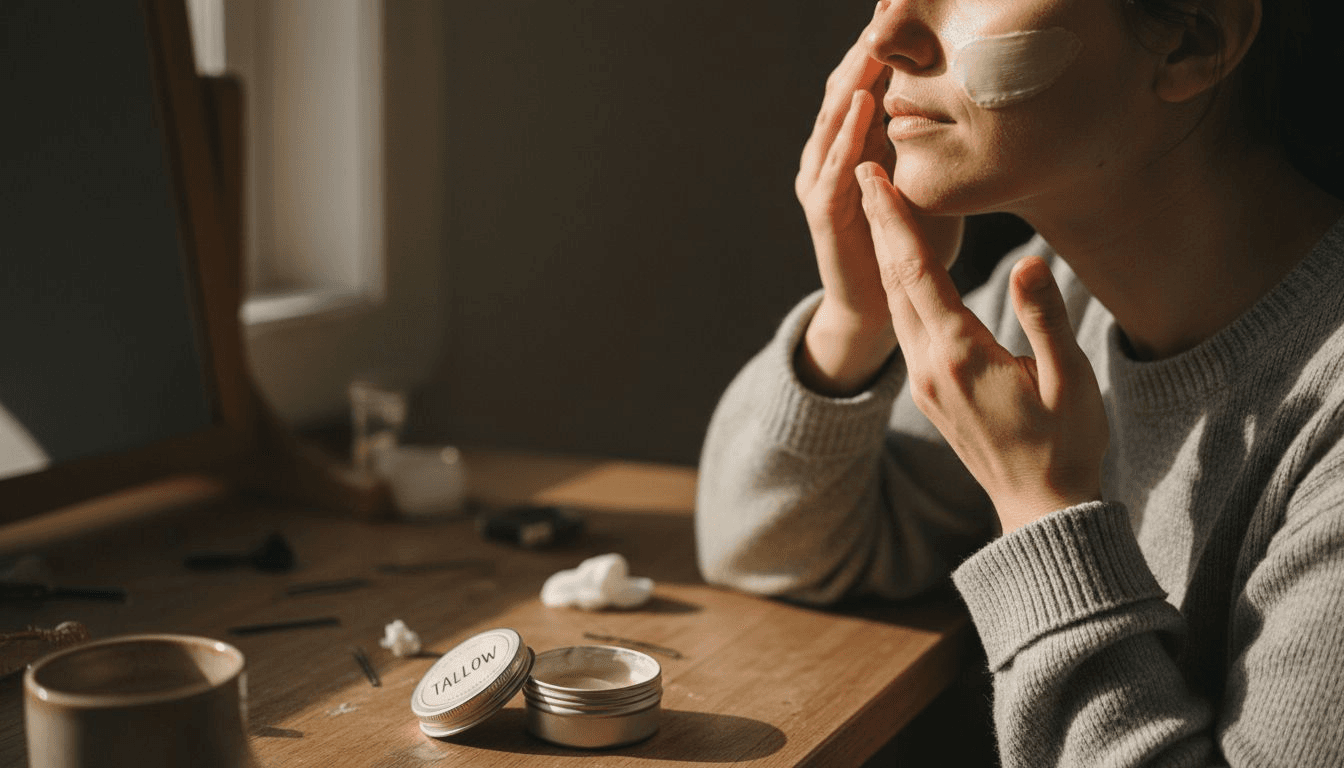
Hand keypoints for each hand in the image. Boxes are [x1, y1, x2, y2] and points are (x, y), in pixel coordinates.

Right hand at [794, 36, 963, 394]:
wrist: (880, 309)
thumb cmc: (911, 243)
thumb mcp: (932, 179)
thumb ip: (942, 143)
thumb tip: (989, 102)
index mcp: (858, 141)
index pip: (869, 79)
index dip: (884, 41)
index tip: (904, 0)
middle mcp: (832, 152)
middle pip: (846, 86)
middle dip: (866, 45)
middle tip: (886, 2)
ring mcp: (821, 180)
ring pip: (835, 117)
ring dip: (854, 76)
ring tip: (874, 38)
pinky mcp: (823, 212)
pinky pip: (836, 166)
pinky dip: (848, 133)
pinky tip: (864, 102)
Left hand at [855, 162, 1107, 532]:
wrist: (1039, 508)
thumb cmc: (1066, 443)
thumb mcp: (1068, 379)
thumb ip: (1044, 319)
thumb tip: (1026, 261)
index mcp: (959, 354)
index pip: (915, 271)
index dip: (893, 218)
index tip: (873, 174)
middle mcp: (928, 364)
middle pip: (893, 279)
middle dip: (878, 222)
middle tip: (863, 167)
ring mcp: (922, 380)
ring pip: (894, 303)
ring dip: (884, 252)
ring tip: (877, 205)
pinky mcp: (927, 390)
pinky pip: (904, 325)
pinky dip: (898, 285)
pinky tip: (901, 265)